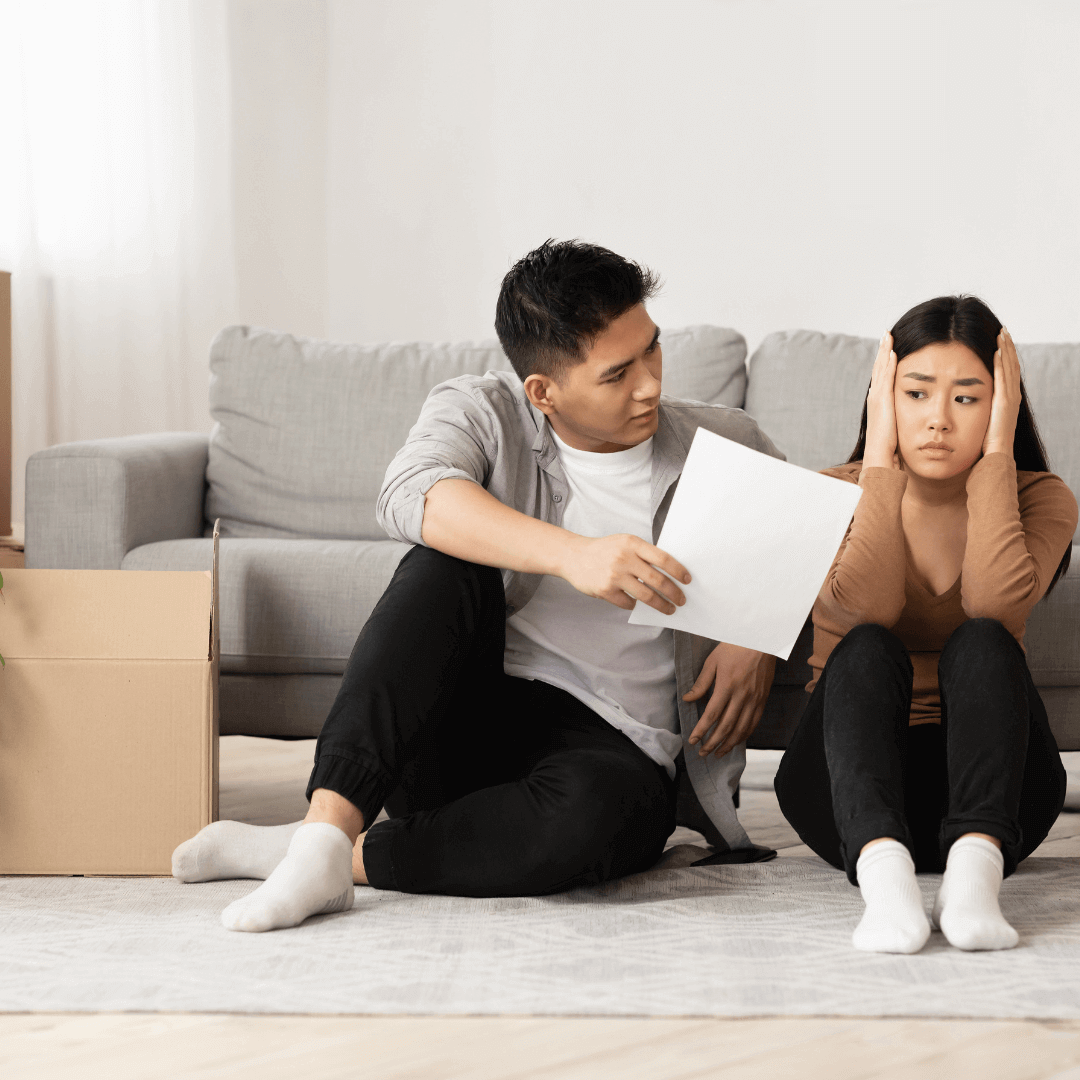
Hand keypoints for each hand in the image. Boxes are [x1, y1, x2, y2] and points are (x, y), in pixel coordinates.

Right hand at [561, 534, 689, 613]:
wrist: (574, 556)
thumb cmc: (604, 550)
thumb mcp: (624, 543)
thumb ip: (643, 554)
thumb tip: (670, 573)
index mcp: (632, 544)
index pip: (663, 559)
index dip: (678, 571)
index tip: (687, 580)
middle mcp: (624, 558)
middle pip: (658, 580)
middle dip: (674, 593)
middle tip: (681, 600)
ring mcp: (614, 575)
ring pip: (646, 595)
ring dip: (661, 605)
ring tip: (668, 609)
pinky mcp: (605, 590)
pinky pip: (628, 603)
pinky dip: (635, 604)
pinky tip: (636, 602)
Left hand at [684, 643, 775, 757]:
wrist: (761, 641)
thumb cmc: (735, 647)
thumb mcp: (713, 661)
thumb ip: (701, 683)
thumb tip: (688, 699)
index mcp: (727, 686)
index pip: (712, 715)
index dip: (701, 730)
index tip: (692, 740)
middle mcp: (742, 696)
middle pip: (726, 726)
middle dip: (713, 743)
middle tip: (702, 753)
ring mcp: (754, 699)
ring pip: (742, 728)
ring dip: (729, 744)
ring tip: (718, 753)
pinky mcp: (763, 699)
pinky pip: (754, 722)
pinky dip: (745, 735)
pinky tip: (736, 741)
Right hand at [863, 332, 899, 469]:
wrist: (880, 457)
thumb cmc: (889, 449)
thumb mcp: (895, 429)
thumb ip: (900, 419)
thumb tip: (911, 417)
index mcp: (879, 403)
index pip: (882, 377)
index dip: (884, 362)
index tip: (889, 348)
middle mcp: (875, 397)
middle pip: (878, 369)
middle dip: (882, 351)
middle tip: (886, 334)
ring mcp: (877, 398)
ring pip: (880, 369)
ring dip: (884, 352)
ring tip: (888, 336)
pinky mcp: (882, 400)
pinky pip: (886, 377)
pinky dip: (888, 364)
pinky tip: (893, 352)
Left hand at [983, 327, 1020, 458]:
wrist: (994, 458)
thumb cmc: (983, 443)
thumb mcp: (980, 420)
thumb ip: (975, 407)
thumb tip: (961, 401)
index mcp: (1005, 400)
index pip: (1005, 372)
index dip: (1003, 355)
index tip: (997, 340)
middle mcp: (1010, 397)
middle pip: (1010, 365)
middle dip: (1006, 347)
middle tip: (1001, 330)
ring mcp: (1009, 400)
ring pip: (1009, 369)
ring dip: (1005, 350)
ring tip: (1000, 333)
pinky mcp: (1004, 404)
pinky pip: (1003, 380)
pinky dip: (1001, 365)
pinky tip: (997, 352)